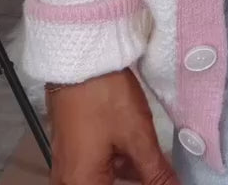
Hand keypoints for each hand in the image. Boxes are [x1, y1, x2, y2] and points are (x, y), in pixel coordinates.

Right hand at [47, 67, 177, 184]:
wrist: (80, 56)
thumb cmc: (105, 95)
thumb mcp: (137, 136)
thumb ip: (156, 173)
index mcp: (82, 184)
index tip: (160, 179)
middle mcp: (68, 180)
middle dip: (135, 181)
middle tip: (157, 170)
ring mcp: (66, 164)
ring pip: (101, 180)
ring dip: (127, 174)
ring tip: (151, 160)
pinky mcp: (70, 148)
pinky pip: (94, 168)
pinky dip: (116, 163)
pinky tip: (135, 152)